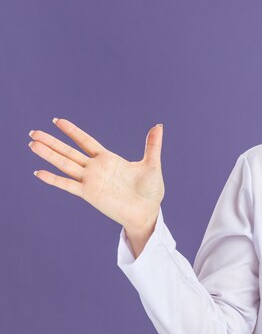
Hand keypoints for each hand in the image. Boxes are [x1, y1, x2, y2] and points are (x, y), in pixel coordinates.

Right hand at [29, 118, 164, 233]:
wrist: (148, 212)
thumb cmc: (151, 191)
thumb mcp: (152, 164)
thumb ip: (152, 145)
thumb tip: (158, 125)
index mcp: (109, 159)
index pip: (86, 141)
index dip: (72, 132)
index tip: (57, 121)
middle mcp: (96, 169)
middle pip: (69, 152)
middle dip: (52, 142)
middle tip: (33, 131)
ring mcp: (91, 181)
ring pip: (65, 164)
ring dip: (48, 155)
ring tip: (32, 144)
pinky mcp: (89, 194)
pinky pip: (68, 185)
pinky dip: (54, 179)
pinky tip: (38, 172)